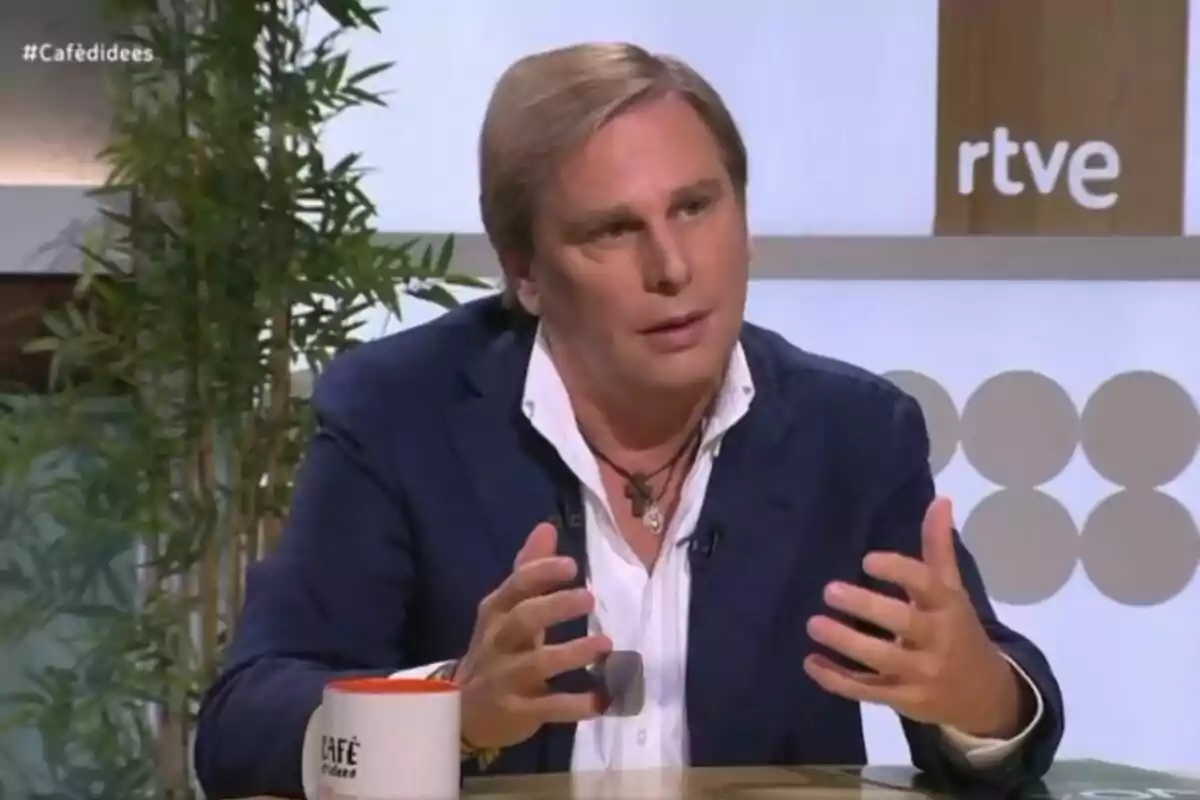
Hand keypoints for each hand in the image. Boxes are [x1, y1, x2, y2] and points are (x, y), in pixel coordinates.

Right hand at [455, 522, 612, 749]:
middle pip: (523, 619)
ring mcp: (506, 679)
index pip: (516, 586)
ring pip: (538, 663)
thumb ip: (529, 571)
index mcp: (497, 613)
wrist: (464, 712)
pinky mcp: (517, 712)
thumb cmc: (497, 650)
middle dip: (555, 606)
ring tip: (606, 644)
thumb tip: (547, 527)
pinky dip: (576, 704)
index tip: (572, 566)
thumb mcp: (507, 610)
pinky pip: (549, 707)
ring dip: (573, 653)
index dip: (542, 573)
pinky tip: (602, 699)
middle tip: (589, 598)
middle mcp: (498, 642)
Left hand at [804, 497, 1022, 737]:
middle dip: (867, 607)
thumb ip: (938, 549)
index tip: (868, 560)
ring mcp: (921, 674)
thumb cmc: (958, 632)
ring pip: (881, 660)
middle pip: (903, 623)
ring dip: (846, 643)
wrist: (984, 697)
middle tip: (829, 590)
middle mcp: (937, 640)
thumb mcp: (953, 592)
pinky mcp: (904, 700)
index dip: (899, 571)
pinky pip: (868, 692)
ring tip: (813, 623)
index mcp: (948, 608)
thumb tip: (940, 500)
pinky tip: (811, 662)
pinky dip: (837, 680)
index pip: (927, 585)